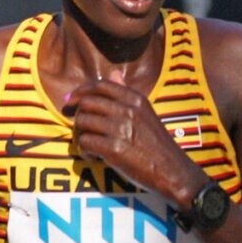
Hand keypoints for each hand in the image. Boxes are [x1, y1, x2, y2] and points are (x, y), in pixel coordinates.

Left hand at [64, 71, 202, 206]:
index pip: (100, 85)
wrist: (171, 169)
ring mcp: (120, 128)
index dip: (80, 91)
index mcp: (135, 98)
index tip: (70, 100)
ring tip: (89, 145)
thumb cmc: (157, 143)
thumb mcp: (145, 112)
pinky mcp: (114, 148)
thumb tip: (113, 73)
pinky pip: (85, 142)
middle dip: (79, 116)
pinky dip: (84, 150)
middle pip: (86, 104)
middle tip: (83, 130)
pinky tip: (93, 156)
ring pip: (82, 122)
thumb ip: (126, 93)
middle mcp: (127, 110)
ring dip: (80, 135)